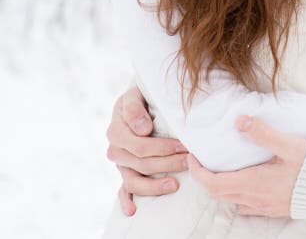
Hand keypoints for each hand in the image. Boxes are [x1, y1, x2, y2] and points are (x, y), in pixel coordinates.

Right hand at [105, 86, 188, 215]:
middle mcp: (116, 149)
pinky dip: (126, 201)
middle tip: (189, 160)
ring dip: (155, 186)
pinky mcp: (125, 171)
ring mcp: (120, 163)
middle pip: (142, 163)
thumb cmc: (140, 96)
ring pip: (135, 180)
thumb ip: (134, 109)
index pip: (140, 145)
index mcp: (116, 130)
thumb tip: (142, 129)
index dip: (163, 147)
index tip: (183, 145)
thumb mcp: (135, 94)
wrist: (137, 100)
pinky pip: (123, 189)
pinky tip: (133, 210)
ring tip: (176, 185)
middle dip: (168, 163)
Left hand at [188, 116, 305, 217]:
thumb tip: (239, 121)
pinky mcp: (275, 210)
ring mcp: (265, 207)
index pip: (213, 183)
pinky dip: (238, 196)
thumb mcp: (289, 144)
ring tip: (223, 168)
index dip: (198, 171)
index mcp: (254, 183)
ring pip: (232, 201)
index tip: (192, 156)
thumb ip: (262, 133)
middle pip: (219, 193)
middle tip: (204, 159)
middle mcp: (255, 198)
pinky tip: (246, 184)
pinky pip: (247, 207)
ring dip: (221, 186)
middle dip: (206, 177)